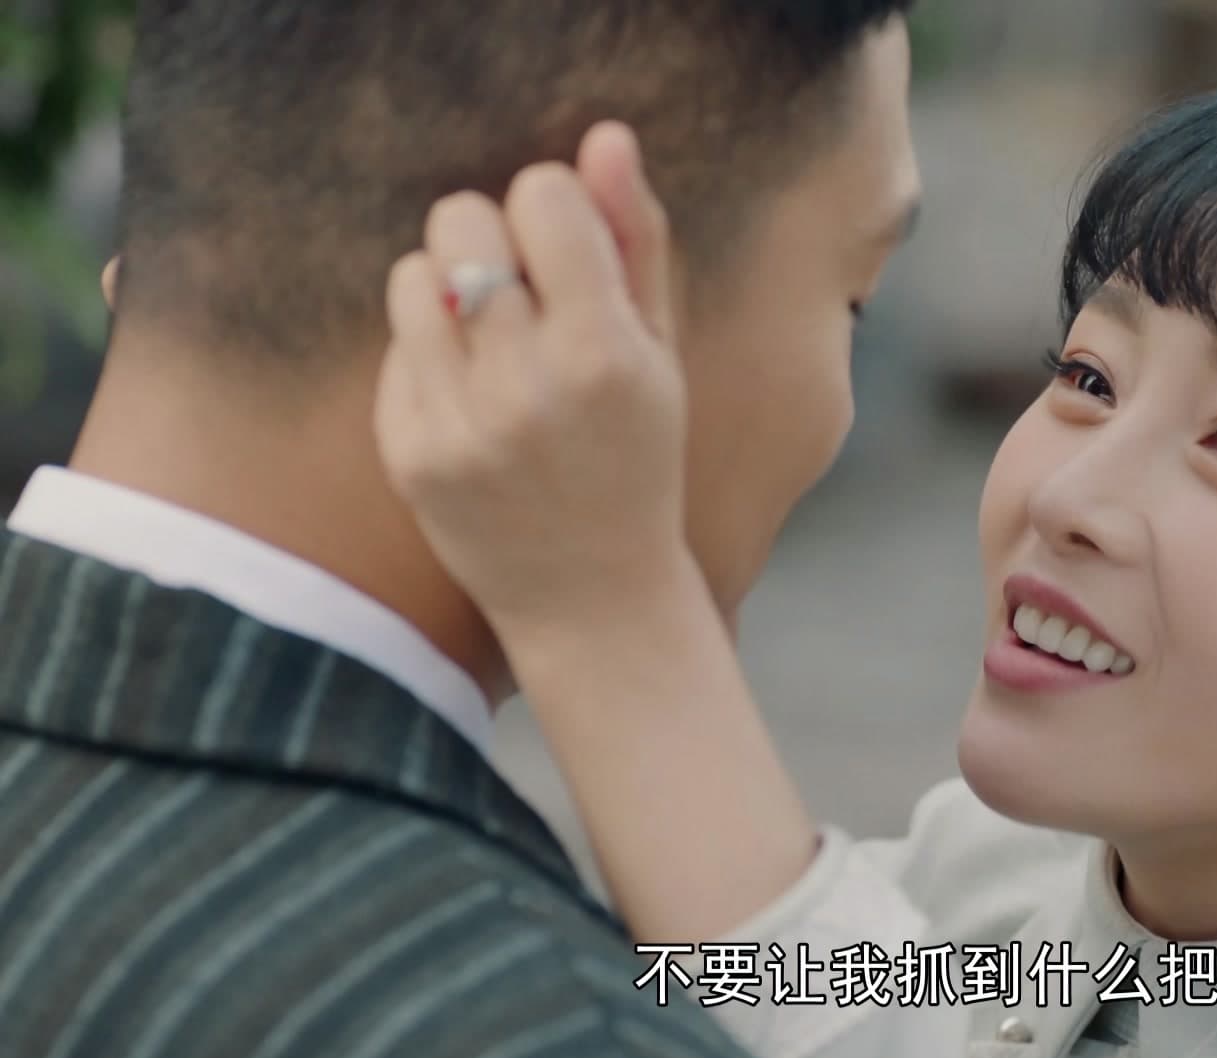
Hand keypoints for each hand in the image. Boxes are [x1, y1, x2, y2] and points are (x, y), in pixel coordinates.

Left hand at [375, 122, 691, 639]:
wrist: (592, 599)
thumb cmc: (639, 461)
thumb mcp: (661, 355)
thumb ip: (637, 241)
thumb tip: (606, 139)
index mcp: (604, 353)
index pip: (541, 194)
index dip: (555, 208)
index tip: (571, 252)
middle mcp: (525, 385)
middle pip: (462, 216)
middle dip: (492, 234)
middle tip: (525, 292)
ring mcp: (456, 422)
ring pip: (412, 272)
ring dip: (448, 290)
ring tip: (493, 344)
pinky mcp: (405, 451)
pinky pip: (394, 343)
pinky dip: (429, 353)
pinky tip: (472, 399)